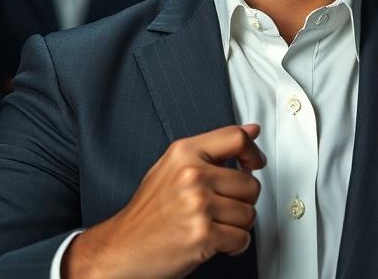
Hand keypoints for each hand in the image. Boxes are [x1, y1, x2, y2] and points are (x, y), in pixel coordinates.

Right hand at [64, 123, 264, 278]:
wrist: (122, 248)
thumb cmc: (148, 211)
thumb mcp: (174, 166)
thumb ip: (214, 147)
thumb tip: (251, 130)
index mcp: (184, 153)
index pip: (236, 138)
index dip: (253, 152)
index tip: (255, 164)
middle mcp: (192, 175)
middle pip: (250, 184)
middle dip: (242, 201)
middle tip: (220, 208)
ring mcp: (198, 205)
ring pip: (249, 213)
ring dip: (237, 225)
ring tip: (213, 224)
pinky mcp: (203, 235)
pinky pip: (242, 238)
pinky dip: (233, 245)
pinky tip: (215, 241)